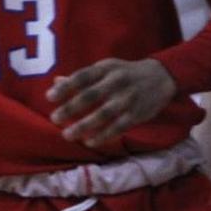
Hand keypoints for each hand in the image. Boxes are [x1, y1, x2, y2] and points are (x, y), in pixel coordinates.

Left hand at [46, 57, 176, 146]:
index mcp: (105, 68)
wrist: (162, 76)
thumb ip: (81, 77)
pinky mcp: (138, 114)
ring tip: (68, 134)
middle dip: (71, 108)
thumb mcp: (105, 68)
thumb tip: (56, 82)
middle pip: (91, 96)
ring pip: (104, 114)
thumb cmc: (124, 73)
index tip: (49, 97)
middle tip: (54, 118)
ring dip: (85, 126)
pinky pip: (119, 127)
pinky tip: (90, 141)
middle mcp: (116, 82)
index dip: (65, 87)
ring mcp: (128, 98)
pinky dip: (104, 135)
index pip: (82, 77)